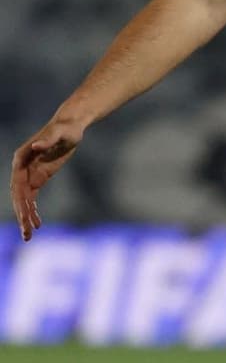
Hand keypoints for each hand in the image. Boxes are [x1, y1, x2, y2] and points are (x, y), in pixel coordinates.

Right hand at [11, 114, 84, 240]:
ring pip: (24, 199)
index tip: (25, 217)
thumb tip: (35, 145)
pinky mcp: (39, 177)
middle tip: (26, 233)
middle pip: (18, 196)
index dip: (20, 202)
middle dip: (22, 215)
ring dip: (25, 217)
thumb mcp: (59, 134)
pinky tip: (37, 224)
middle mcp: (21, 167)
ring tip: (29, 235)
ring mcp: (29, 173)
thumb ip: (47, 140)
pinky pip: (32, 197)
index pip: (17, 184)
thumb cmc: (65, 128)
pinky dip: (33, 210)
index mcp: (21, 158)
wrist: (70, 126)